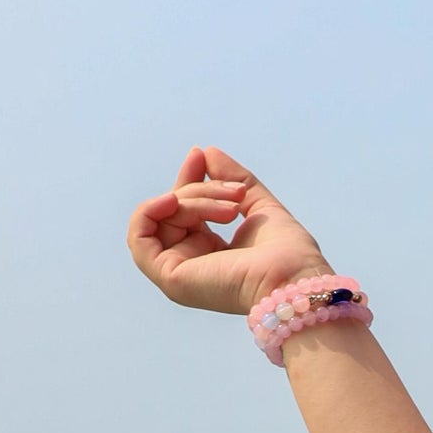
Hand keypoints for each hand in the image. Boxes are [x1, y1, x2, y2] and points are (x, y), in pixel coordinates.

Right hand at [127, 146, 328, 316]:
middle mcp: (189, 263)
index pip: (184, 209)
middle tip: (235, 193)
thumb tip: (205, 152)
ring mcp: (177, 272)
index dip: (189, 180)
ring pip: (163, 218)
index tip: (200, 156)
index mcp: (208, 252)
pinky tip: (172, 201)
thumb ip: (232, 178)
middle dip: (199, 189)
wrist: (293, 280)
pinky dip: (148, 212)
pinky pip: (139, 237)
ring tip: (229, 210)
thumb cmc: (287, 254)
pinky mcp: (169, 277)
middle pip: (173, 210)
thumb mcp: (257, 203)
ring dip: (193, 202)